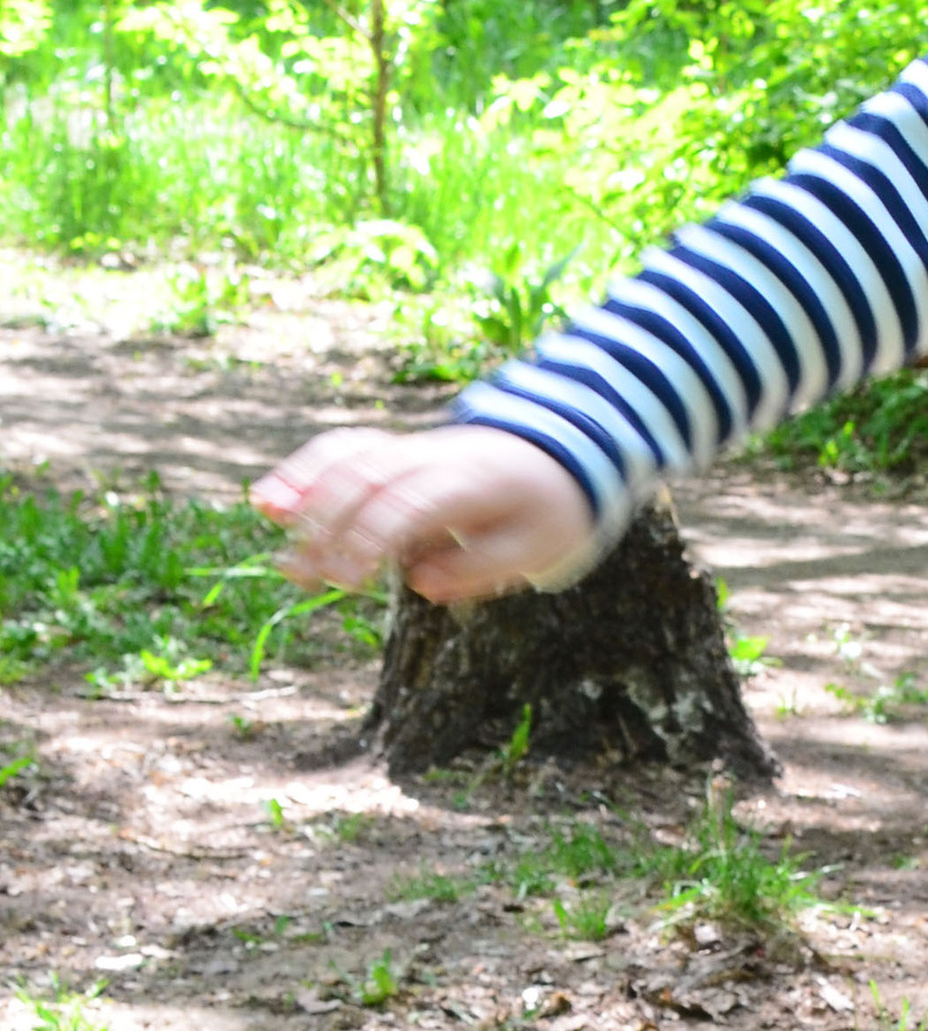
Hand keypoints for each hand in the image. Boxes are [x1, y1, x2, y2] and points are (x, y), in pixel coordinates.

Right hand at [250, 425, 594, 604]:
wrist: (558, 454)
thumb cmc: (546, 511)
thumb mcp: (535, 548)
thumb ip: (480, 567)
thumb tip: (421, 581)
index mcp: (471, 483)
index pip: (408, 503)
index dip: (370, 538)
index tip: (347, 580)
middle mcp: (432, 457)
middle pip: (366, 478)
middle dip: (327, 525)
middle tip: (303, 577)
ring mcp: (410, 448)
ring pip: (346, 457)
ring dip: (304, 495)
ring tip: (276, 539)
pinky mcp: (393, 451)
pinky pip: (341, 448)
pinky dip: (302, 470)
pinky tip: (266, 500)